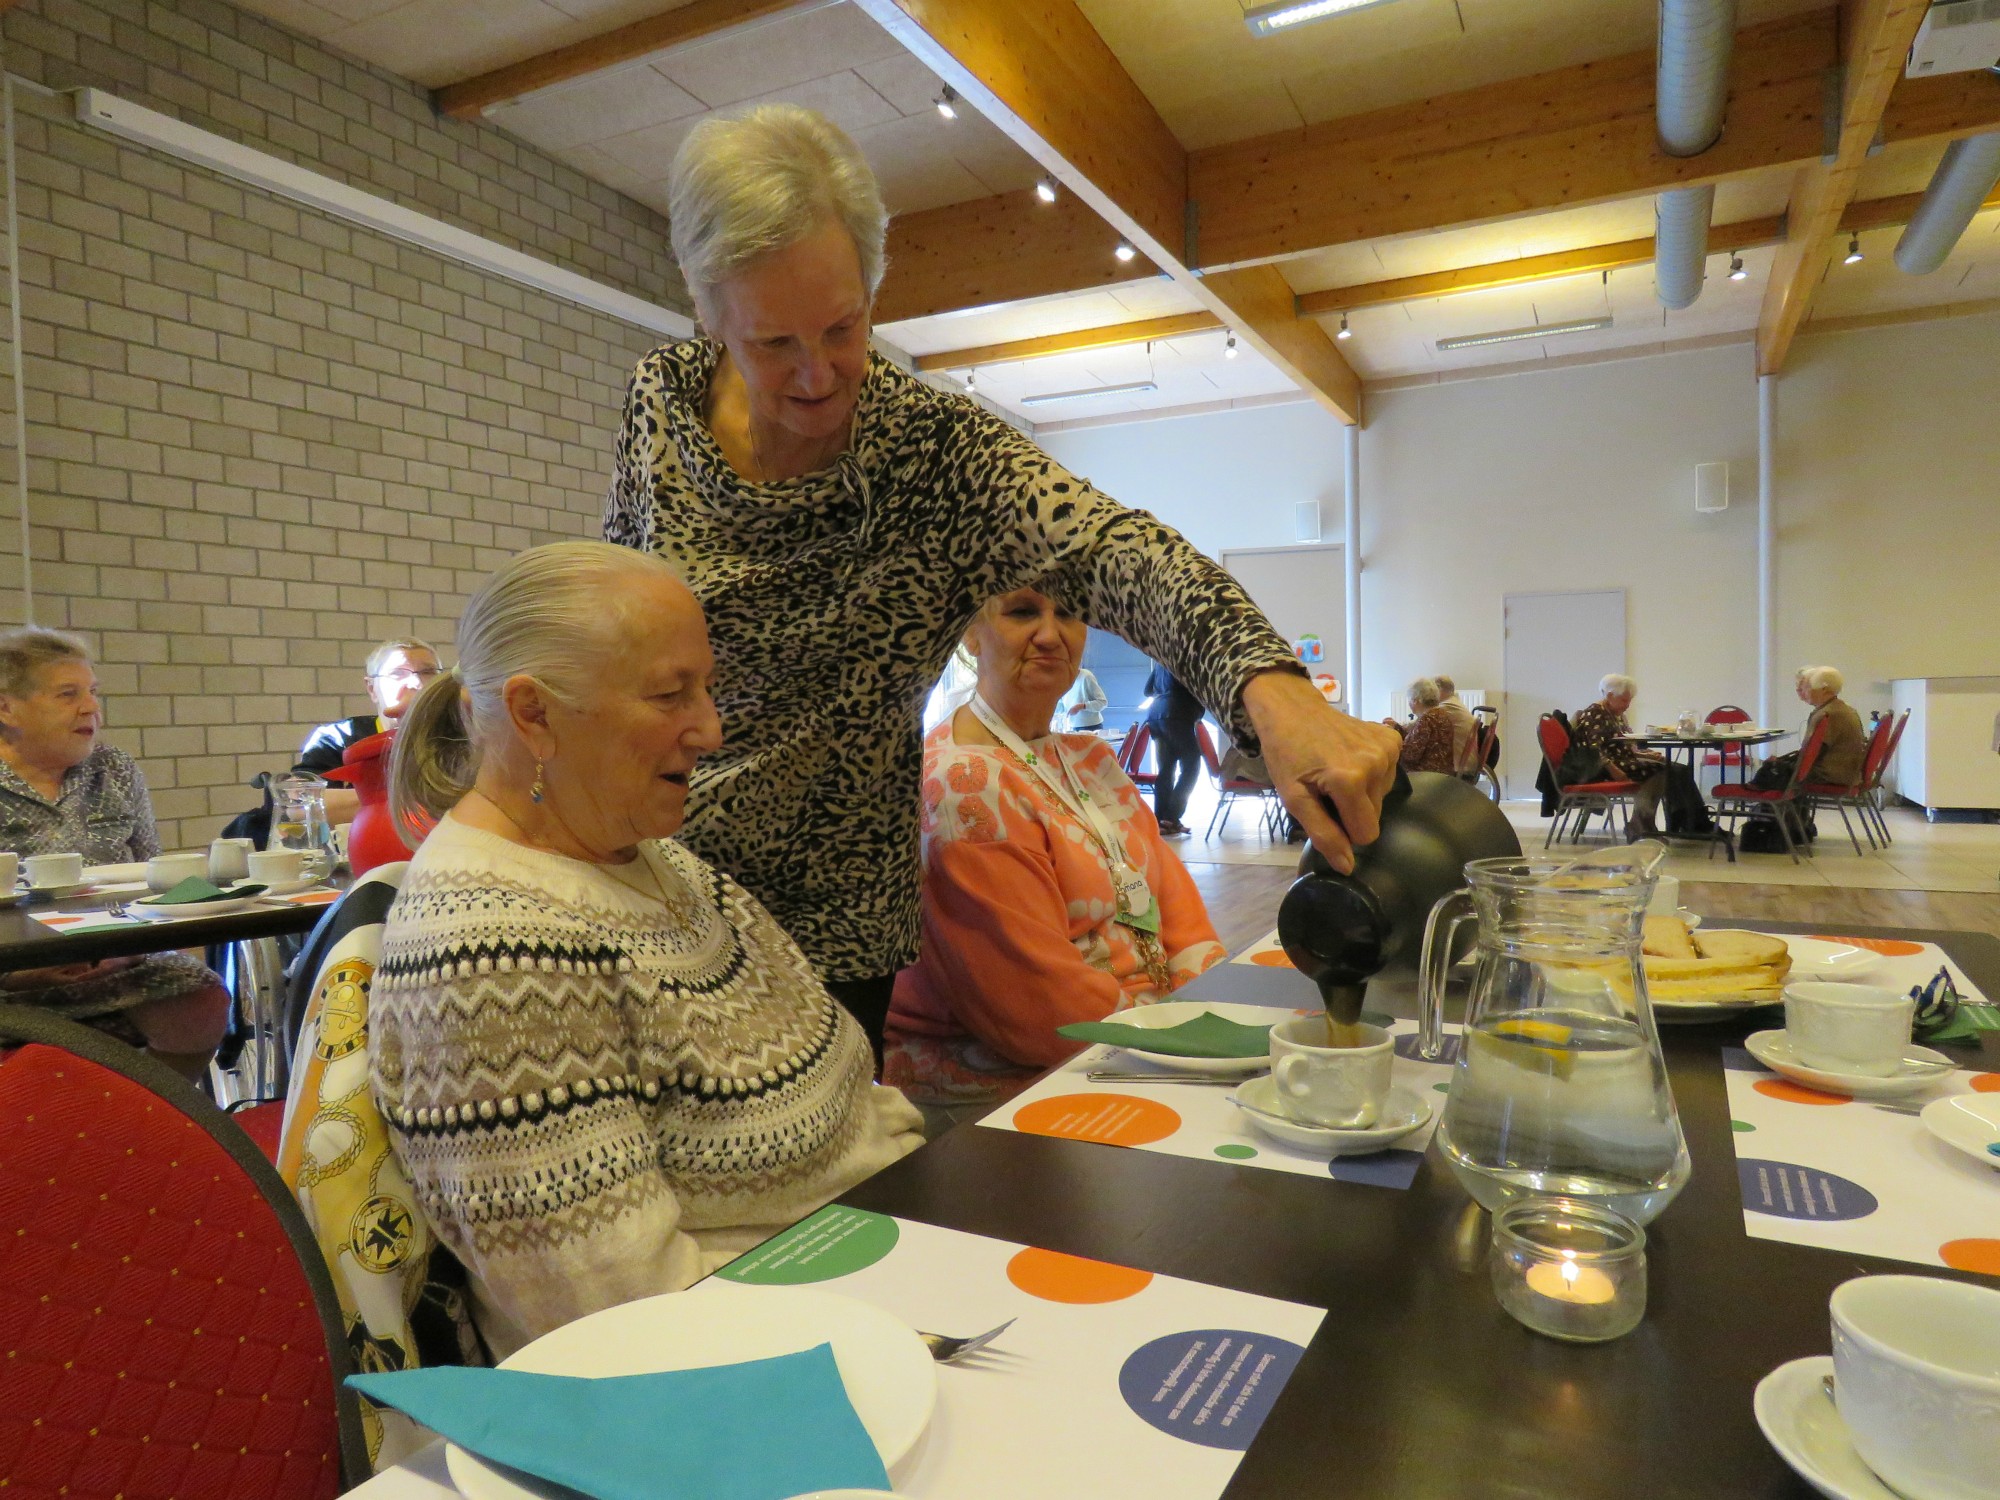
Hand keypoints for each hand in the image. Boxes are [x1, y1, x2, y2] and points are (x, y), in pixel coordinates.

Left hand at [1243, 669, 1400, 873]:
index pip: (1366, 833)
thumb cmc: (1286, 754)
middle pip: (1375, 816)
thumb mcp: (1294, 799)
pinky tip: (1351, 759)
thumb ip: (1323, 834)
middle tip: (1327, 789)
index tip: (1325, 811)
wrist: (1292, 709)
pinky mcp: (1392, 738)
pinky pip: (1388, 774)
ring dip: (1361, 792)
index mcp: (1350, 780)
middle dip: (1352, 811)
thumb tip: (1348, 867)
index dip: (1344, 831)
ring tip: (1336, 772)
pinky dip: (1371, 773)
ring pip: (1382, 797)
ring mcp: (1388, 748)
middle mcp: (1376, 763)